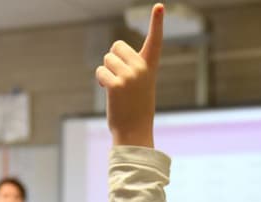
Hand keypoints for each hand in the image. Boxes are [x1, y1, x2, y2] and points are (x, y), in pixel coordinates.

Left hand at [95, 3, 163, 147]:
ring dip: (106, 72)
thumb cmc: (135, 108)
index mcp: (150, 67)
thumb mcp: (139, 84)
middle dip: (113, 59)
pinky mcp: (116, 84)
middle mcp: (142, 68)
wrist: (134, 131)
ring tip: (117, 89)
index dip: (157, 22)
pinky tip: (110, 94)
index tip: (159, 6)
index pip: (155, 41)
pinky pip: (100, 72)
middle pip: (117, 46)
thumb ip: (130, 67)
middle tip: (120, 80)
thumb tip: (111, 58)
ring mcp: (129, 76)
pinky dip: (101, 82)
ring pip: (106, 59)